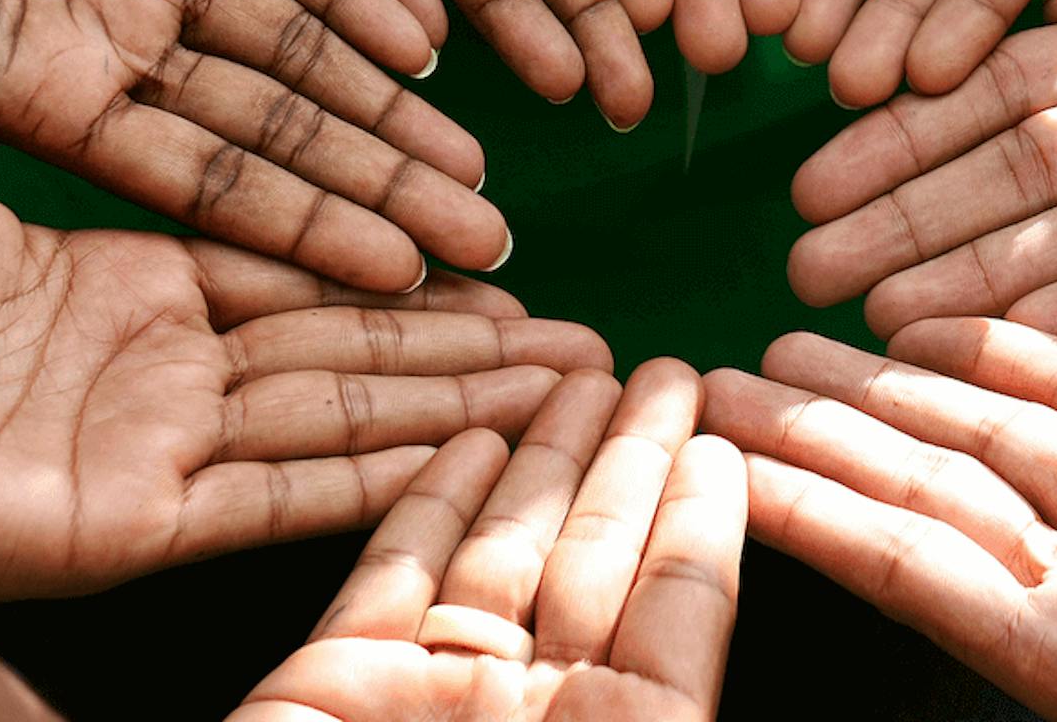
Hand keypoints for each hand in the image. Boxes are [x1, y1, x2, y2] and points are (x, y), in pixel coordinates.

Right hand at [0, 0, 497, 285]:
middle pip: (279, 134)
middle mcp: (114, 52)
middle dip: (382, 189)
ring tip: (480, 159)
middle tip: (492, 245)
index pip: (198, 182)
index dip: (301, 227)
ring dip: (389, 103)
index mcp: (38, 99)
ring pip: (299, 49)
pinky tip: (427, 30)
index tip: (402, 275)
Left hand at [0, 107, 609, 599]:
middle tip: (569, 315)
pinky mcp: (124, 519)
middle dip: (455, 325)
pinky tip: (471, 454)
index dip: (382, 226)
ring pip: (334, 408)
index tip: (473, 213)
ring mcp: (144, 432)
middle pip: (338, 328)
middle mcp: (150, 350)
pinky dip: (377, 476)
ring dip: (449, 397)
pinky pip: (274, 494)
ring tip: (560, 378)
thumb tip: (53, 44)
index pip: (284, 239)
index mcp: (111, 265)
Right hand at [232, 360, 744, 720]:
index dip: (702, 525)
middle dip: (630, 463)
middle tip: (663, 368)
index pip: (676, 620)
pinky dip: (428, 500)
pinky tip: (472, 435)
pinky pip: (391, 575)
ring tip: (579, 371)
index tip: (725, 438)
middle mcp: (529, 719)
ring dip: (542, 457)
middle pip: (595, 564)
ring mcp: (430, 698)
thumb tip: (701, 703)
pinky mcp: (331, 684)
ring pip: (501, 551)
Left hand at [704, 323, 1056, 718]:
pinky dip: (1007, 351)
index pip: (921, 570)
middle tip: (716, 378)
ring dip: (889, 389)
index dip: (818, 517)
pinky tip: (925, 322)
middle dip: (822, 439)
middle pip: (929, 495)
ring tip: (791, 335)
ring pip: (983, 439)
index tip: (723, 465)